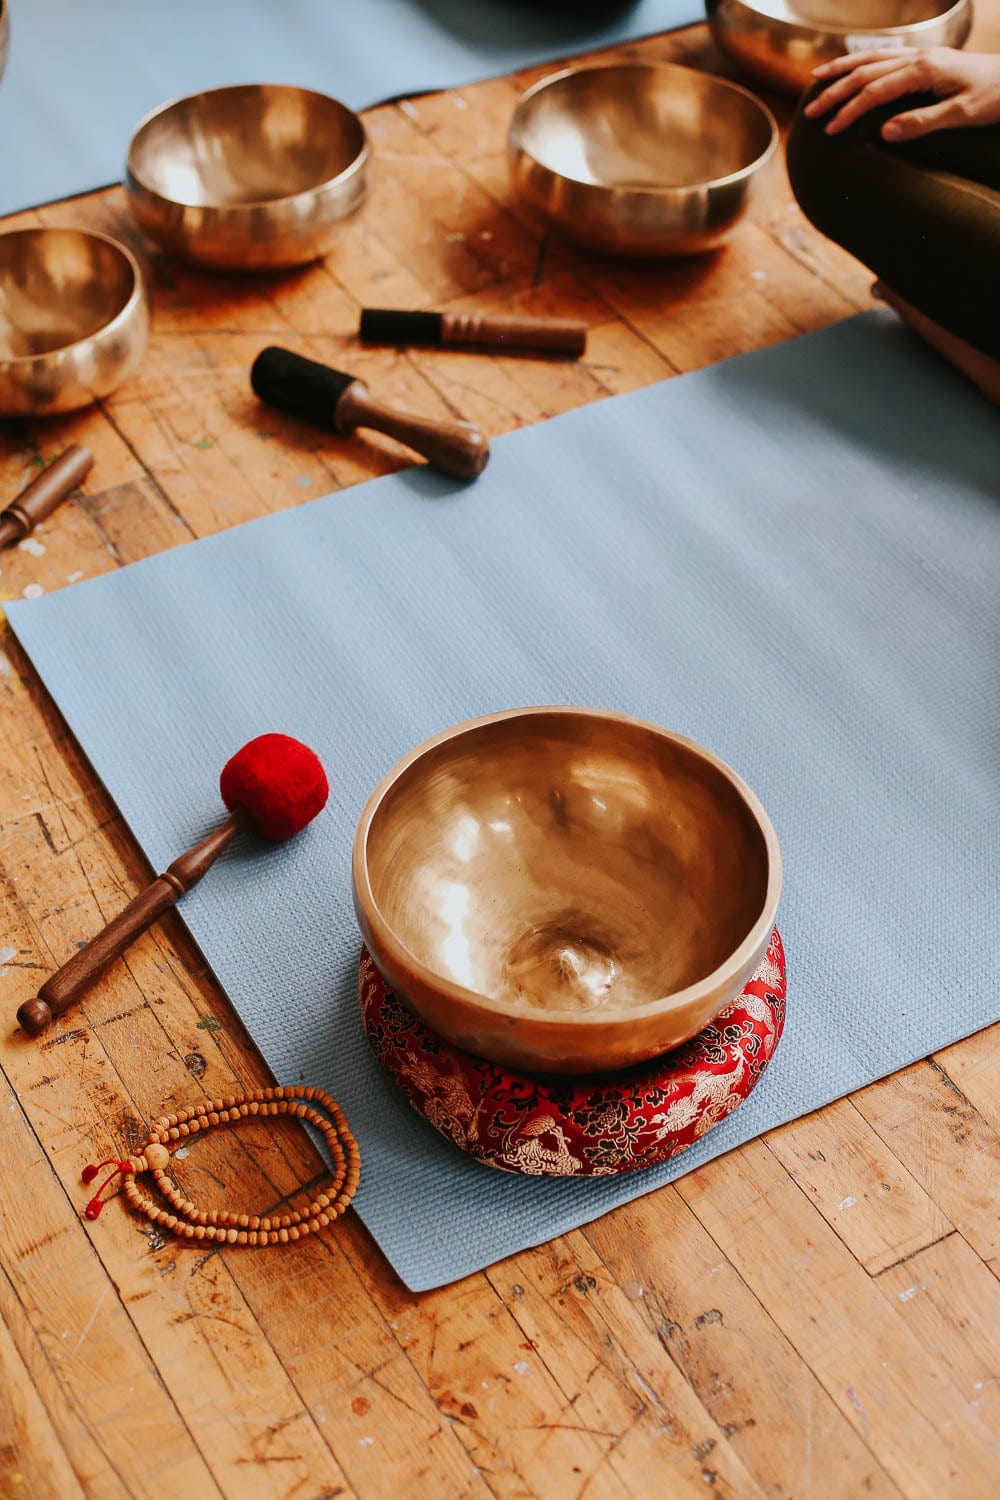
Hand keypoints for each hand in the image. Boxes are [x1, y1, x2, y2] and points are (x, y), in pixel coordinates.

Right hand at [804, 47, 999, 140]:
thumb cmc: (993, 98)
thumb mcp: (962, 115)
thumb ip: (923, 122)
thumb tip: (884, 133)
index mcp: (924, 70)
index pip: (875, 91)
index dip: (850, 111)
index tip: (831, 131)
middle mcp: (918, 58)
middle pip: (866, 71)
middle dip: (835, 92)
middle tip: (810, 113)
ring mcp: (920, 55)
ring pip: (871, 58)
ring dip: (841, 70)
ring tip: (815, 80)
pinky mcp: (924, 59)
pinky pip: (884, 56)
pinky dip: (861, 61)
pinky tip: (849, 69)